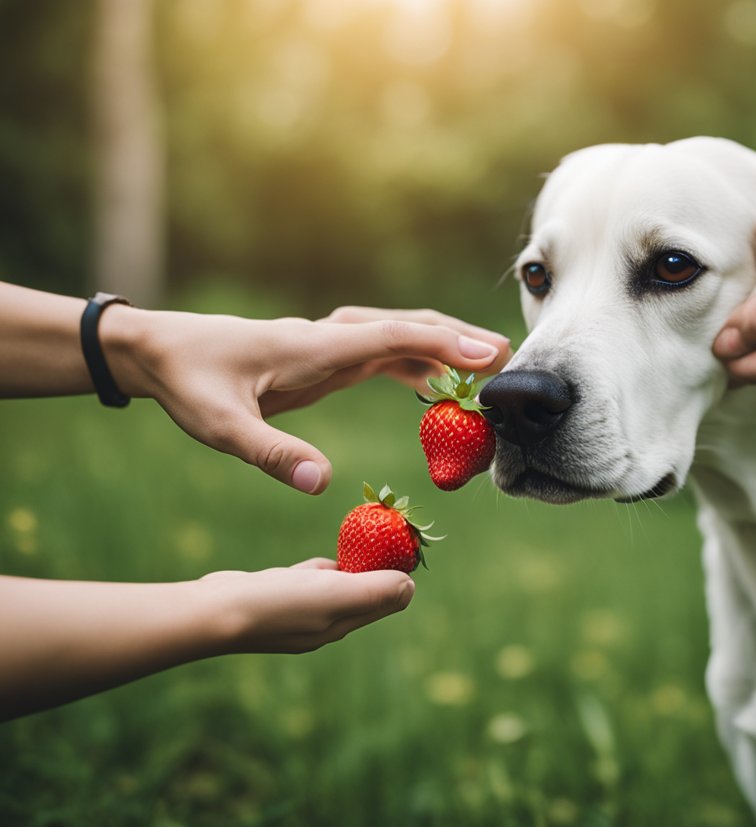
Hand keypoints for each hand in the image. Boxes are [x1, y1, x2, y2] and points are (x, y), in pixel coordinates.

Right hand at [0, 560, 413, 718]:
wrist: (213, 613)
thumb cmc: (277, 602)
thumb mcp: (334, 594)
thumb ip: (375, 591)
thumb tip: (410, 586)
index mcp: (341, 625)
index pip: (385, 600)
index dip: (397, 573)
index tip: (400, 543)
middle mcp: (322, 625)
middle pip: (363, 593)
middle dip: (374, 567)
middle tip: (382, 533)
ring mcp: (296, 615)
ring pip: (334, 587)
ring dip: (344, 568)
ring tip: (356, 544)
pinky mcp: (273, 602)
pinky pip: (305, 584)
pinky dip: (313, 572)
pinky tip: (313, 566)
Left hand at [106, 305, 510, 492]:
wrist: (159, 350)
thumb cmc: (190, 384)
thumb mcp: (222, 426)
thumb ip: (271, 453)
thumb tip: (320, 485)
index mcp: (316, 348)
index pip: (395, 338)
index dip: (446, 346)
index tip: (491, 357)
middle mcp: (332, 338)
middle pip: (411, 328)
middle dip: (462, 340)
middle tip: (511, 359)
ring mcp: (332, 344)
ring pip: (403, 336)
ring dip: (446, 348)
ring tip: (489, 370)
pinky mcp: (327, 356)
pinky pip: (386, 354)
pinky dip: (419, 363)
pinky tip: (435, 385)